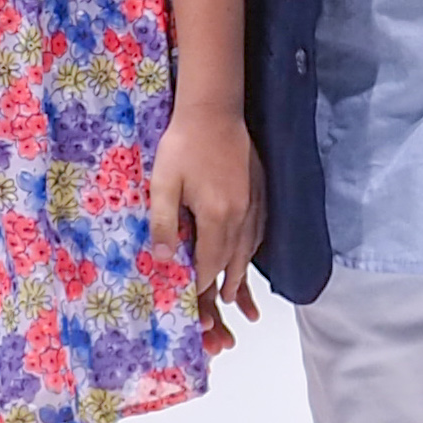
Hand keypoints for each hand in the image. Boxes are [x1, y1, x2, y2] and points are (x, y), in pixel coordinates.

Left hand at [151, 102, 264, 348]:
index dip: (201, 286)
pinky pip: (258, 232)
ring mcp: (254, 204)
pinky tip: (247, 254)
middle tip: (220, 311)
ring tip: (237, 295)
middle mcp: (241, 215)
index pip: (209, 263)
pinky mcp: (260, 192)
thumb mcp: (163, 183)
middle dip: (225, 288)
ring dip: (241, 274)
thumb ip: (163, 223)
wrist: (214, 110)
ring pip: (249, 250)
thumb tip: (162, 259)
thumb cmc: (184, 144)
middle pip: (233, 262)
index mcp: (217, 216)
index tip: (194, 304)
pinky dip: (251, 251)